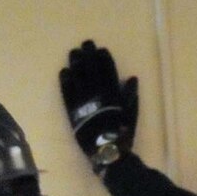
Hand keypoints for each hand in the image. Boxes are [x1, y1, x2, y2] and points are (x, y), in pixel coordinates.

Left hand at [59, 40, 139, 171]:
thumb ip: (131, 96)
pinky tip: (64, 71)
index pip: (107, 71)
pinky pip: (67, 92)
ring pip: (77, 77)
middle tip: (85, 44)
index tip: (101, 49)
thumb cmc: (122, 134)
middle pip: (90, 69)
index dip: (103, 59)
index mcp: (112, 93)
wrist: (106, 151)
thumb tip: (131, 78)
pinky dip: (65, 81)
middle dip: (88, 55)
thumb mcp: (132, 114)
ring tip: (73, 53)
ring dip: (75, 63)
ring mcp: (82, 100)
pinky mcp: (72, 109)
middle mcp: (96, 93)